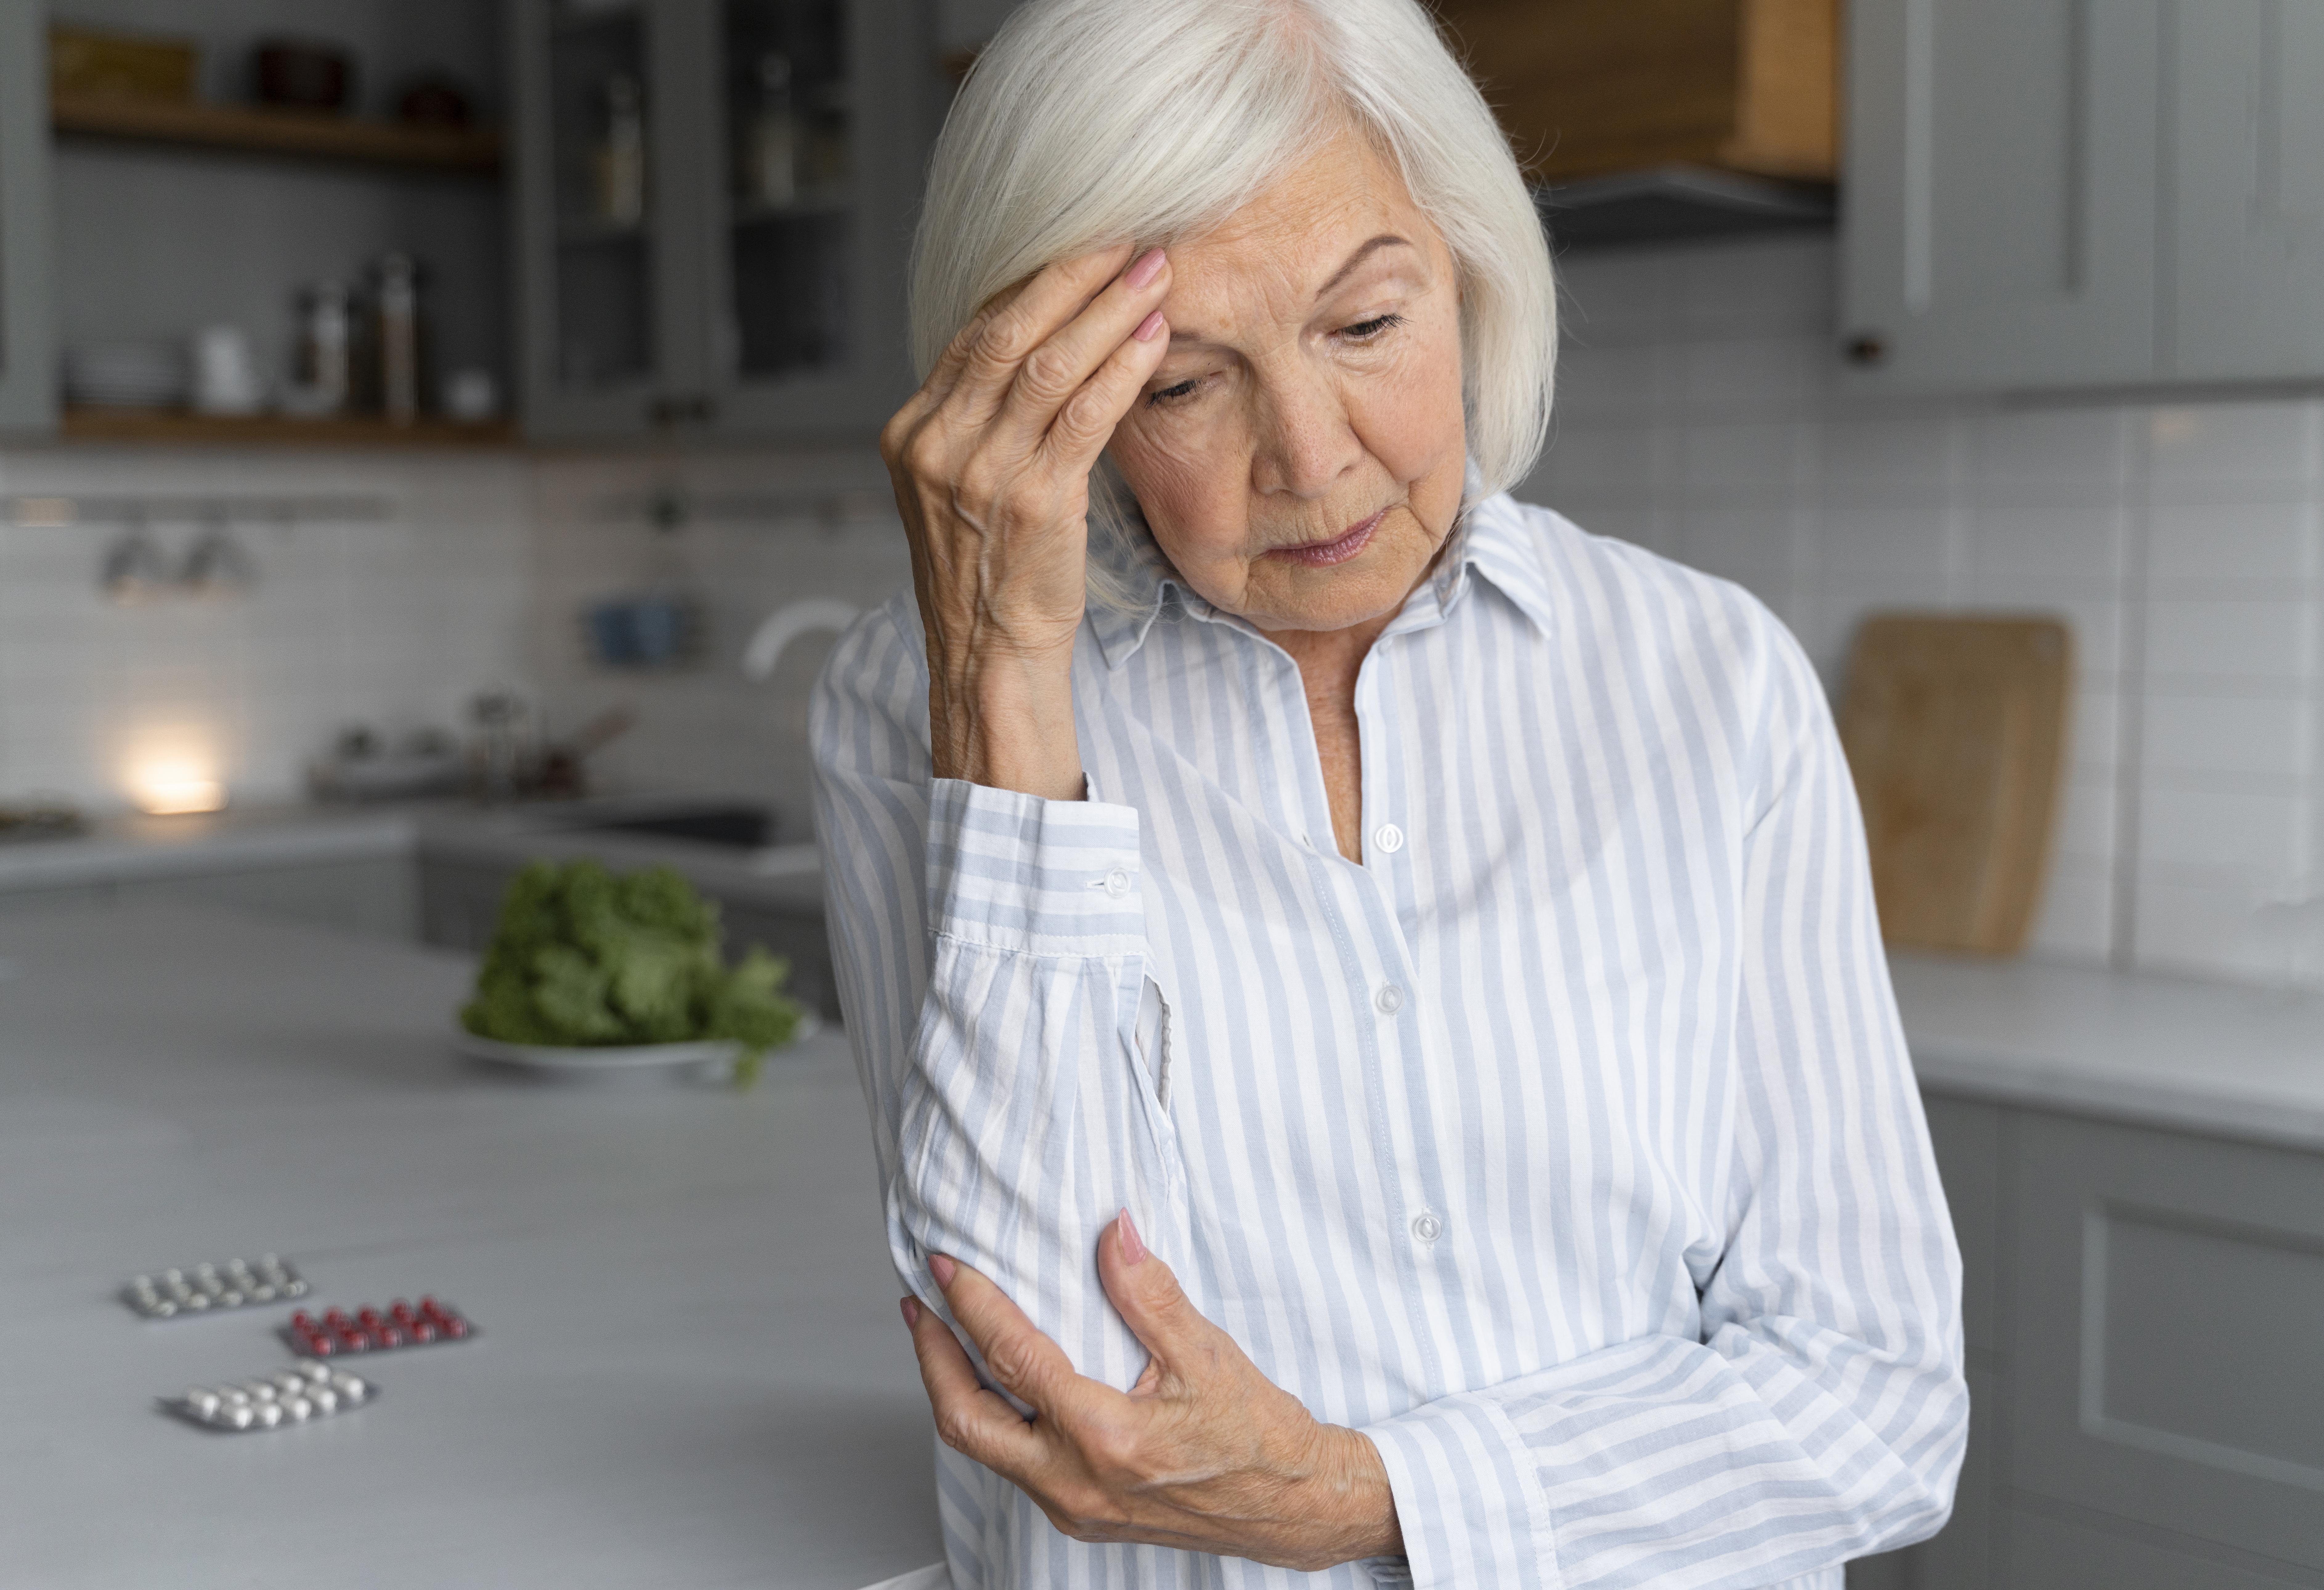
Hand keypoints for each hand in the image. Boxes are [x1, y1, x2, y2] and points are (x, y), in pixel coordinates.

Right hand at [879, 246, 1174, 801]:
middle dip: (1074, 277)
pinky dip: (1121, 370)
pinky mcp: (1030, 502)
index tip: (1086, 243)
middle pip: (1008, 333)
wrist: (988, 655)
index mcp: (913, 432)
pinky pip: (1082, 416)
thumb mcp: (964, 485)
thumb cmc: (991, 570)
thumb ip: (982, 418)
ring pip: (1049, 366)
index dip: (1034, 281)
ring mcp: (979, 472)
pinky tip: (1154, 337)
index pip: (974, 333)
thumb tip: (1035, 344)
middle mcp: (937, 444)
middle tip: (1130, 236)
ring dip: (1109, 312)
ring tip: (1157, 272)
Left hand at [901, 1211, 1401, 1570]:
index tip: (947, 1266)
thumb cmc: (1256, 1435)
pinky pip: (1011, 1465)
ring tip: (943, 1339)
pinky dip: (990, 1419)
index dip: (971, 1305)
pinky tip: (995, 1386)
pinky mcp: (1080, 1515)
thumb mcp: (1207, 1355)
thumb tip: (1114, 1233)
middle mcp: (1076, 1481)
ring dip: (954, 1390)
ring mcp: (1073, 1505)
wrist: (1288, 1507)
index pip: (1012, 1359)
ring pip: (982, 1448)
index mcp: (1105, 1437)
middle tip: (918, 1306)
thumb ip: (1150, 1293)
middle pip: (965, 1418)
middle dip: (931, 1358)